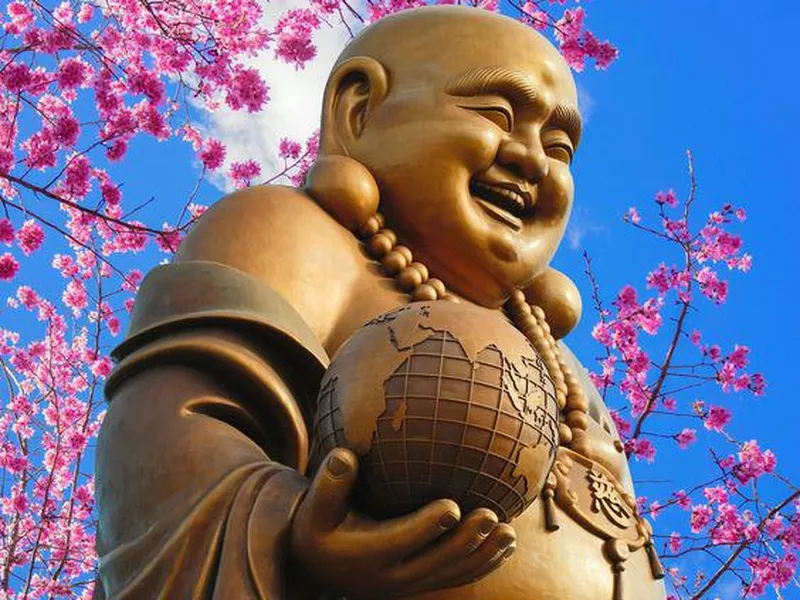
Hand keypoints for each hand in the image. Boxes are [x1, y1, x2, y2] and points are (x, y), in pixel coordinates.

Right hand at [290, 448, 515, 598]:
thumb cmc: (319, 525)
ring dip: (483, 555)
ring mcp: (410, 584)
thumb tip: (345, 455)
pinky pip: (457, 578)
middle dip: (466, 541)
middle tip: (491, 515)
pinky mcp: (422, 584)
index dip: (428, 526)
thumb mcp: (315, 507)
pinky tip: (505, 545)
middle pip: (436, 562)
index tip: (452, 505)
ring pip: (453, 574)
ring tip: (509, 533)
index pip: (402, 540)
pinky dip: (482, 564)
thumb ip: (329, 482)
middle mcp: (392, 576)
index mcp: (367, 554)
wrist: (320, 566)